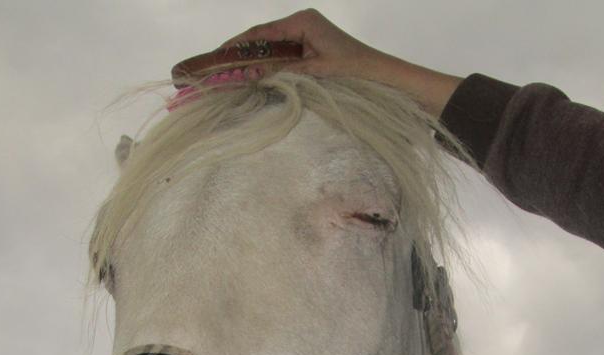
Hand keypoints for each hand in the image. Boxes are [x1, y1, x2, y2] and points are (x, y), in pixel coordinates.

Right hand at [222, 9, 462, 115]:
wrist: (388, 81)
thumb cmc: (358, 72)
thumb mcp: (317, 73)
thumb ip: (283, 73)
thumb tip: (250, 77)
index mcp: (303, 21)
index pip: (260, 33)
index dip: (235, 46)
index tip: (215, 57)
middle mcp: (303, 25)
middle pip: (262, 41)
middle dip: (239, 56)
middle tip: (215, 71)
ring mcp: (307, 39)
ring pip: (271, 52)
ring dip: (252, 67)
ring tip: (228, 80)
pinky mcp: (312, 54)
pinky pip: (283, 61)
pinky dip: (268, 72)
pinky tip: (254, 84)